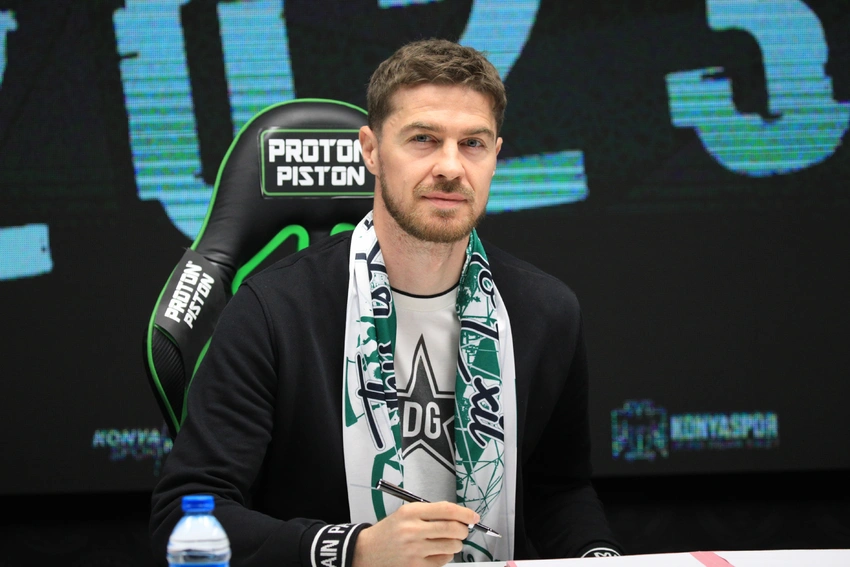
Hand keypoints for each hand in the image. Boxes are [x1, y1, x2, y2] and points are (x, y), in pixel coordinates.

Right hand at [352, 501, 479, 566]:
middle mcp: (413, 530)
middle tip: (462, 529)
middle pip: (453, 528)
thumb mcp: (405, 513)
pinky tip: (436, 551)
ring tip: (447, 541)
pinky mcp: (416, 566)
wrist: (367, 551)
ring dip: (455, 543)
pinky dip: (445, 556)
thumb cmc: (389, 531)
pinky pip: (443, 560)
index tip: (473, 516)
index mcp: (411, 512)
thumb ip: (430, 512)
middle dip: (464, 529)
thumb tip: (458, 515)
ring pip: (452, 546)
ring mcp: (415, 550)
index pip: (447, 510)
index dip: (465, 513)